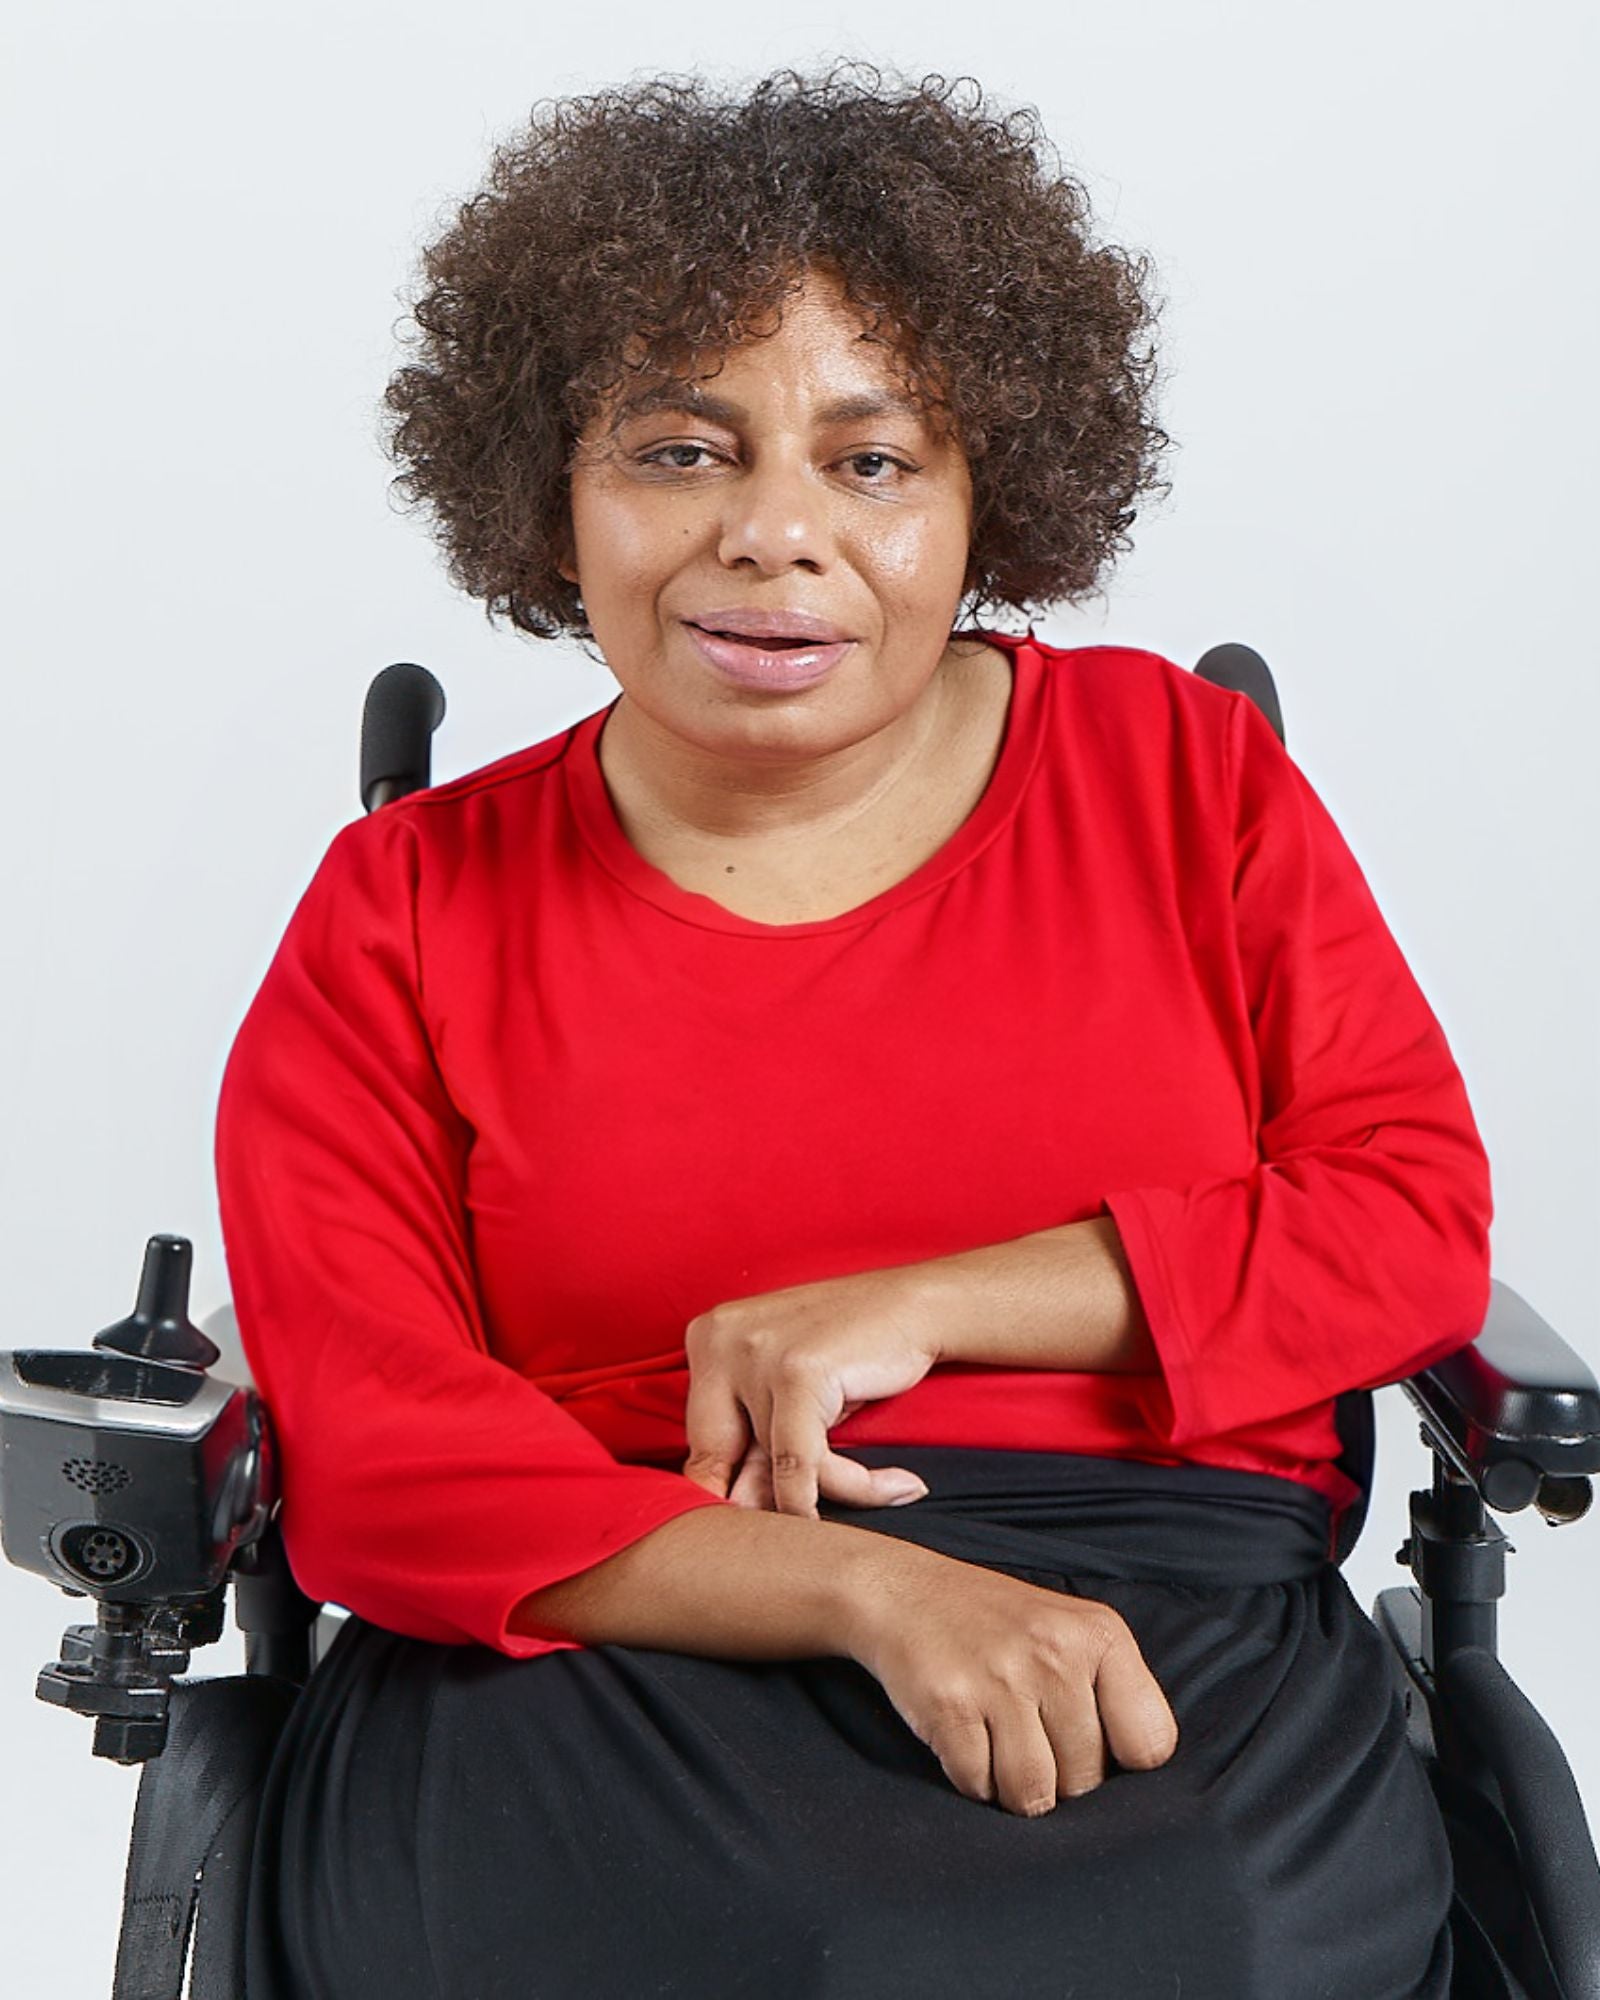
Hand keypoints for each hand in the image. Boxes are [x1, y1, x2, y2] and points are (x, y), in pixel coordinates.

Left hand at [680, 1263, 945, 1516]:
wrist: (918, 1306)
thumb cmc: (852, 1354)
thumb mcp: (788, 1394)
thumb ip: (756, 1445)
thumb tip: (736, 1517)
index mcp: (706, 1338)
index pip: (698, 1442)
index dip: (728, 1493)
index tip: (757, 1528)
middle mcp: (719, 1340)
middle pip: (717, 1459)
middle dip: (758, 1503)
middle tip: (804, 1527)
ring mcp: (755, 1354)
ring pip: (771, 1469)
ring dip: (820, 1496)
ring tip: (876, 1494)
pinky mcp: (796, 1373)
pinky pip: (808, 1464)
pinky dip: (856, 1488)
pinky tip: (900, 1487)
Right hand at [842, 1540, 1179, 1815]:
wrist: (904, 1591)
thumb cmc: (999, 1626)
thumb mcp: (1070, 1634)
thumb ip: (1112, 1695)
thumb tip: (1141, 1790)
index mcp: (1100, 1634)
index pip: (1151, 1744)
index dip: (1121, 1763)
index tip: (1092, 1749)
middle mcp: (1056, 1652)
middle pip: (1087, 1781)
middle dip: (1059, 1778)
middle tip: (1028, 1736)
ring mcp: (1001, 1678)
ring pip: (1034, 1795)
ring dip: (1013, 1788)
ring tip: (998, 1744)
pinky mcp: (950, 1703)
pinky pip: (977, 1785)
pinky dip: (970, 1778)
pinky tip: (964, 1737)